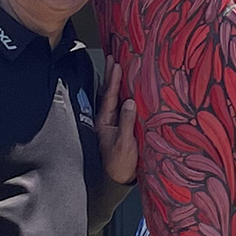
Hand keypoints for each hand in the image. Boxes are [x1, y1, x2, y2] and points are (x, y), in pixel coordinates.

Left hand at [96, 61, 138, 185]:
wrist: (118, 178)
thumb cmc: (120, 163)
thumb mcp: (125, 144)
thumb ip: (127, 123)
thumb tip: (130, 102)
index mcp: (105, 122)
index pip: (109, 96)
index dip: (113, 80)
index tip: (116, 64)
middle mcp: (106, 120)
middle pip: (108, 93)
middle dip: (110, 75)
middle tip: (112, 57)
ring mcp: (112, 123)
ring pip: (113, 98)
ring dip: (115, 82)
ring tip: (117, 67)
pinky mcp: (119, 127)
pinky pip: (120, 106)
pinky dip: (121, 93)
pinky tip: (126, 88)